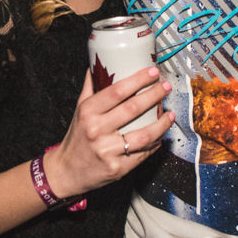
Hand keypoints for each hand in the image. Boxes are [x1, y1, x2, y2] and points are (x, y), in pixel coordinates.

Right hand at [48, 66, 173, 200]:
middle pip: (133, 109)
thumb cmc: (77, 138)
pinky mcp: (117, 168)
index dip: (138, 80)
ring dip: (161, 124)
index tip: (152, 72)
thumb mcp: (79, 111)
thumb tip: (97, 66)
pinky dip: (155, 144)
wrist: (67, 171)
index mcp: (88, 112)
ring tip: (170, 115)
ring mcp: (108, 150)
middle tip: (166, 87)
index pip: (116, 91)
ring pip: (143, 135)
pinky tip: (161, 136)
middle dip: (154, 95)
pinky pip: (142, 154)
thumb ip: (90, 88)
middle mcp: (97, 130)